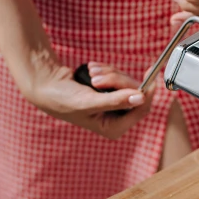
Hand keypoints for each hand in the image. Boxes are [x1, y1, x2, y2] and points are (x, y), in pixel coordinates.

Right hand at [26, 59, 155, 139]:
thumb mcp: (88, 102)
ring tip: (90, 74)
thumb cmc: (63, 99)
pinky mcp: (111, 90)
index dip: (148, 91)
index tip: (151, 72)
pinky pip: (118, 75)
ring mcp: (115, 103)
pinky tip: (91, 71)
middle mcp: (117, 118)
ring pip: (127, 81)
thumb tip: (140, 98)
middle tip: (96, 77)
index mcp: (114, 128)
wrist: (47, 85)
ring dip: (108, 73)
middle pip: (135, 92)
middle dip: (115, 79)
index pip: (142, 109)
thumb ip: (115, 101)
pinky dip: (105, 70)